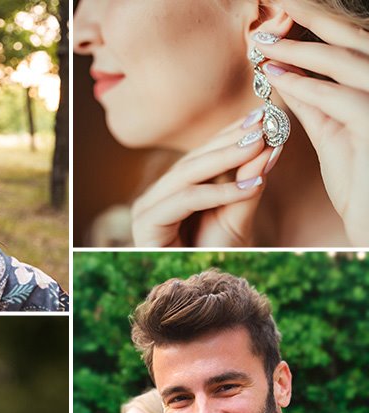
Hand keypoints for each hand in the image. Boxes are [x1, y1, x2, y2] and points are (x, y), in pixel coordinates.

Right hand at [131, 115, 277, 246]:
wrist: (199, 295)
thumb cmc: (215, 256)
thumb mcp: (239, 214)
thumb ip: (249, 182)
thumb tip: (269, 145)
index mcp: (174, 189)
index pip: (203, 153)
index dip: (231, 133)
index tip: (263, 115)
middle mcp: (158, 195)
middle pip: (194, 160)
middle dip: (231, 141)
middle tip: (264, 124)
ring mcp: (147, 208)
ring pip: (188, 174)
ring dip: (226, 158)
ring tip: (260, 145)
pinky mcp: (145, 223)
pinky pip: (185, 200)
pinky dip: (218, 192)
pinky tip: (250, 186)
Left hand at [259, 0, 368, 244]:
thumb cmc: (360, 182)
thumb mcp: (334, 133)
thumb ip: (314, 102)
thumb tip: (285, 72)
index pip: (353, 45)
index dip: (320, 25)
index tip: (285, 9)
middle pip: (355, 41)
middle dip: (315, 21)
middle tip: (278, 3)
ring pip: (349, 63)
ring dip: (303, 50)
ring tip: (265, 41)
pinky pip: (342, 99)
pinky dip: (308, 85)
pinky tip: (278, 77)